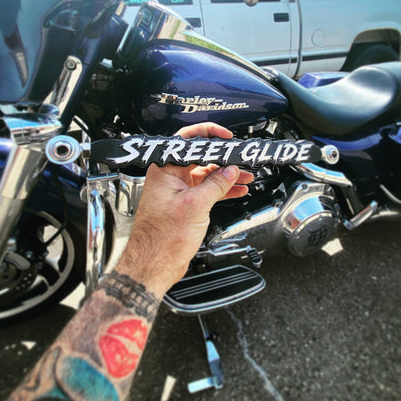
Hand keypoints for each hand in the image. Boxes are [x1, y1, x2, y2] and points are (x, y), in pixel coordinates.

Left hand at [117, 123, 253, 297]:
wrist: (154, 265)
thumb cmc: (162, 238)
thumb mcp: (196, 206)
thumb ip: (216, 184)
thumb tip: (230, 171)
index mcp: (165, 170)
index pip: (187, 141)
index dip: (208, 135)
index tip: (226, 138)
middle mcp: (170, 177)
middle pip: (200, 158)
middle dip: (223, 159)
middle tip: (241, 161)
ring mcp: (177, 191)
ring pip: (205, 175)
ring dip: (226, 176)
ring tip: (245, 176)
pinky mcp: (185, 205)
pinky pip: (206, 191)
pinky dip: (222, 190)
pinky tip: (237, 190)